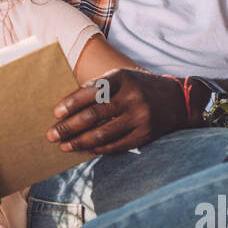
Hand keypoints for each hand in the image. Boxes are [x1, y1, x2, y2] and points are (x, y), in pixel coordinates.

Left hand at [45, 69, 183, 154]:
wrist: (177, 99)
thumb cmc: (138, 88)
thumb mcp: (121, 79)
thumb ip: (98, 89)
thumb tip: (66, 108)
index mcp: (122, 78)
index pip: (91, 91)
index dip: (71, 103)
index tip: (56, 113)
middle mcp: (131, 97)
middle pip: (93, 114)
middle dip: (69, 126)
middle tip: (51, 135)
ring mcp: (140, 117)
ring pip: (103, 134)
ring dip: (79, 141)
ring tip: (64, 146)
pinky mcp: (145, 135)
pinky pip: (116, 145)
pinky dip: (98, 148)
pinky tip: (85, 149)